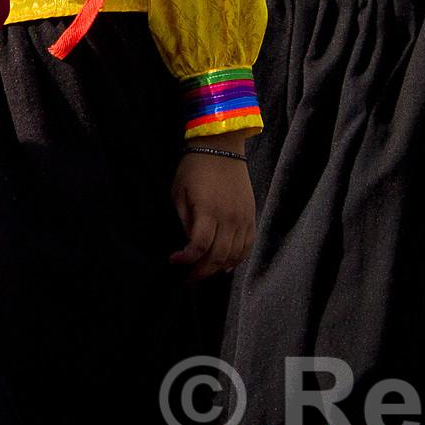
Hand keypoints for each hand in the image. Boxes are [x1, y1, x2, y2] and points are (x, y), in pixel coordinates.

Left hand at [170, 141, 254, 278]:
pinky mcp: (251, 216)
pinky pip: (248, 246)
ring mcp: (243, 218)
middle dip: (200, 272)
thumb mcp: (179, 192)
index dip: (185, 260)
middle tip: (187, 277)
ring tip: (203, 271)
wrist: (221, 146)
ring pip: (234, 255)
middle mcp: (229, 218)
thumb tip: (188, 244)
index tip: (173, 261)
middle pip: (217, 257)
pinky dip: (238, 259)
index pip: (199, 247)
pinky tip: (226, 265)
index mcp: (208, 211)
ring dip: (217, 268)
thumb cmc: (195, 168)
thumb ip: (185, 221)